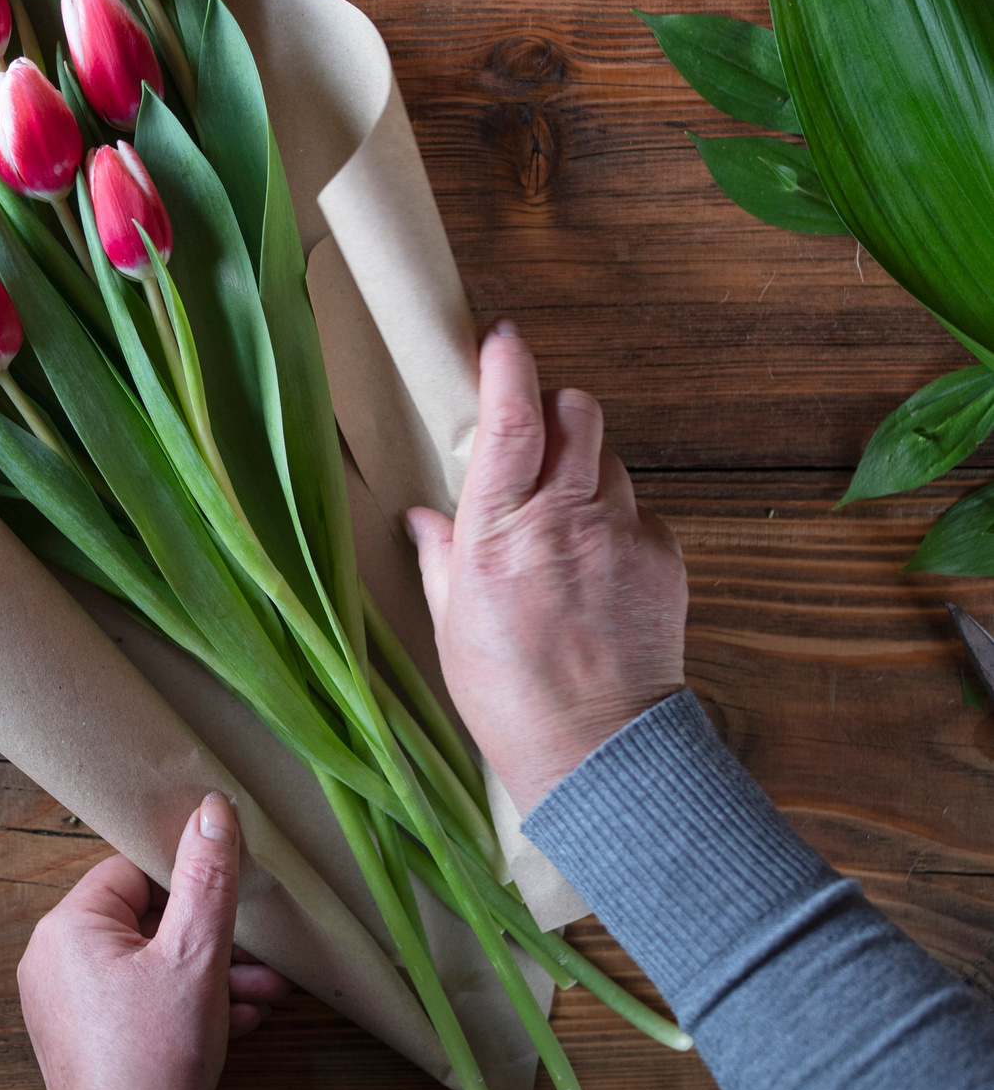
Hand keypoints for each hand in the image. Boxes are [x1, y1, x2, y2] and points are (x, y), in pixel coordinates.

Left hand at [16, 792, 290, 1089]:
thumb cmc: (158, 1056)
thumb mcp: (197, 954)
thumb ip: (207, 877)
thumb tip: (211, 807)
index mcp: (68, 926)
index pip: (132, 870)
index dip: (187, 879)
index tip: (233, 893)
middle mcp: (54, 959)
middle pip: (146, 921)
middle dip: (214, 939)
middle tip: (264, 957)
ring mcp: (66, 1004)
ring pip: (150, 966)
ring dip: (211, 975)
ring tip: (267, 994)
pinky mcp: (85, 1041)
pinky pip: (140, 1002)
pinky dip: (186, 1005)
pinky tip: (240, 1021)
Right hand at [406, 321, 687, 815]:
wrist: (596, 751)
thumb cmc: (508, 693)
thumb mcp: (450, 622)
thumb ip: (442, 554)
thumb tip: (424, 517)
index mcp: (498, 532)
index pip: (512, 419)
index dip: (508, 366)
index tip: (501, 338)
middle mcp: (563, 519)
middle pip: (577, 413)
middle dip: (556, 410)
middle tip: (536, 439)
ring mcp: (621, 535)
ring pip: (611, 459)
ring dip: (586, 467)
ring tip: (565, 518)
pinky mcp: (664, 558)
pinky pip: (642, 509)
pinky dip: (619, 518)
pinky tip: (599, 562)